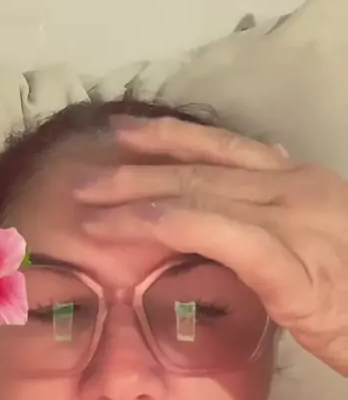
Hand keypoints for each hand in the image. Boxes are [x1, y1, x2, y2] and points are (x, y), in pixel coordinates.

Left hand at [76, 117, 347, 374]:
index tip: (121, 133)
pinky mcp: (297, 266)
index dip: (168, 136)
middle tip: (83, 172)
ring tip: (88, 203)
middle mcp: (297, 187)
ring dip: (138, 195)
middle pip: (201, 167)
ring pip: (203, 192)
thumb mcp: (317, 244)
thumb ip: (274, 221)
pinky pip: (225, 234)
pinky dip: (177, 222)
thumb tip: (236, 207)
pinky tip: (137, 223)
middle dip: (136, 167)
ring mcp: (300, 221)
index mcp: (300, 181)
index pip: (223, 147)